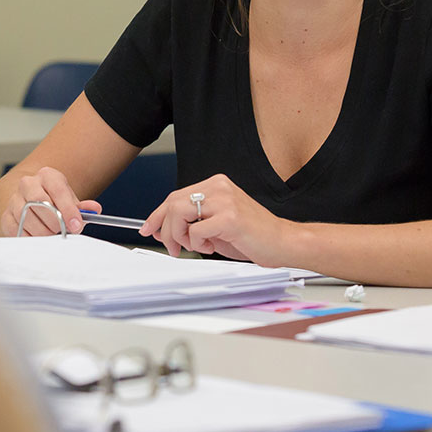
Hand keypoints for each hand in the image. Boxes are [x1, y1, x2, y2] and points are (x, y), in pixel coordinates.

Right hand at [1, 166, 100, 236]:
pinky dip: (30, 237)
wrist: (31, 201)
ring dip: (43, 232)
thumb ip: (82, 207)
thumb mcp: (70, 201)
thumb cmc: (55, 202)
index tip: (76, 225)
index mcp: (47, 176)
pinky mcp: (6, 216)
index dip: (68, 209)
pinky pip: (17, 230)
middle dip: (54, 221)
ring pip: (27, 217)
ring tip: (52, 235)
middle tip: (63, 232)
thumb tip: (94, 209)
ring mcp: (14, 199)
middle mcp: (28, 183)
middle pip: (39, 202)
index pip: (58, 190)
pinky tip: (39, 238)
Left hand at [139, 174, 288, 264]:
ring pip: (179, 213)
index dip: (158, 214)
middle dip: (165, 229)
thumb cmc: (251, 235)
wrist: (282, 242)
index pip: (175, 196)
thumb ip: (190, 222)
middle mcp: (219, 187)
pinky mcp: (230, 217)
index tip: (148, 228)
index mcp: (216, 185)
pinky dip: (198, 244)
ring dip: (179, 236)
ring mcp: (225, 201)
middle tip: (172, 247)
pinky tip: (213, 246)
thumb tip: (161, 228)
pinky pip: (196, 231)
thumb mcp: (215, 224)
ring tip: (193, 247)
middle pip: (173, 203)